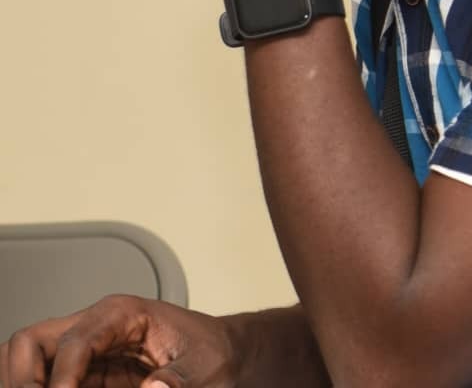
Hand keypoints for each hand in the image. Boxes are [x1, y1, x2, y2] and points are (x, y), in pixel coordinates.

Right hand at [0, 297, 238, 387]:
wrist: (223, 353)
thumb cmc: (213, 352)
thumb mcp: (204, 368)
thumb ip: (178, 380)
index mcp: (122, 314)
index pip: (73, 341)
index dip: (62, 380)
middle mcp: (96, 326)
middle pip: (31, 341)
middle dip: (24, 380)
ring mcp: (87, 351)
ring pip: (28, 361)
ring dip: (26, 385)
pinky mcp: (87, 376)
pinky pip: (49, 383)